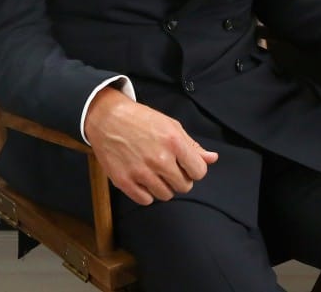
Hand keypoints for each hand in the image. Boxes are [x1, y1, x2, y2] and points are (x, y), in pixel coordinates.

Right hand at [83, 87, 218, 205]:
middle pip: (183, 186)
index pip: (199, 172)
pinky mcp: (123, 181)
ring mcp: (140, 172)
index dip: (195, 170)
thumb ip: (193, 146)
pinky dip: (147, 193)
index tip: (186, 166)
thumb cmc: (142, 120)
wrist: (108, 119)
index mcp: (174, 142)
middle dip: (180, 179)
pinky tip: (143, 180)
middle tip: (170, 169)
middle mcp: (159, 159)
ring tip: (156, 173)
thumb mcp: (172, 126)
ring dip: (164, 187)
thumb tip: (212, 159)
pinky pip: (145, 200)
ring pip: (165, 195)